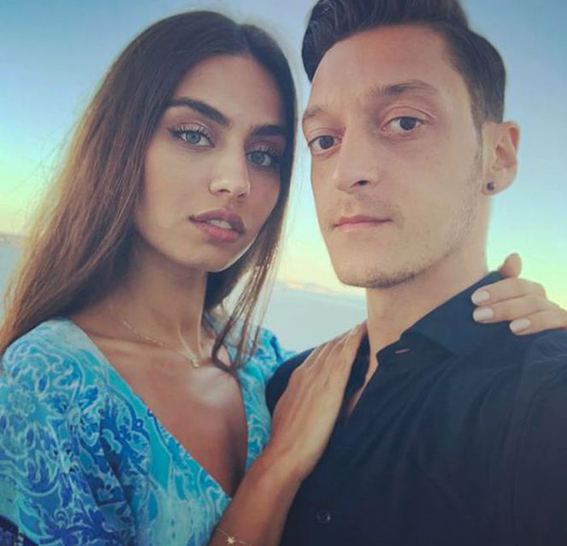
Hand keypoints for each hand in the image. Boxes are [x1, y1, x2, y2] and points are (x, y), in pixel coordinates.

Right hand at [264, 323, 366, 481]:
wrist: (285, 453)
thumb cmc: (288, 441)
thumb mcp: (290, 413)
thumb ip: (300, 402)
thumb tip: (307, 403)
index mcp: (297, 379)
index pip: (317, 356)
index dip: (331, 346)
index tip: (343, 339)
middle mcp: (306, 373)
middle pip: (328, 347)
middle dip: (342, 336)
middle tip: (359, 326)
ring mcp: (318, 377)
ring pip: (337, 347)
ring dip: (350, 334)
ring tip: (364, 324)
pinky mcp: (330, 385)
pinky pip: (344, 356)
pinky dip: (353, 341)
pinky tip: (363, 332)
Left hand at [471, 253, 566, 334]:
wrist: (517, 366)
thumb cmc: (503, 338)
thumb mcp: (496, 312)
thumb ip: (498, 288)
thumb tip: (515, 256)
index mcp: (525, 294)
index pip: (515, 283)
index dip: (497, 288)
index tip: (474, 299)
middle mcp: (542, 302)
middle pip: (527, 292)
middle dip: (502, 303)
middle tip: (478, 315)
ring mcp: (555, 315)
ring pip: (540, 305)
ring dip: (519, 313)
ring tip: (504, 326)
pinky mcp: (563, 329)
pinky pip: (558, 320)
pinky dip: (538, 323)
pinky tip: (518, 329)